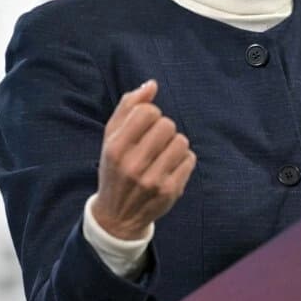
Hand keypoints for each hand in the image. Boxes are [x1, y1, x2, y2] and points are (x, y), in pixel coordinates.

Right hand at [92, 80, 196, 239]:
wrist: (117, 216)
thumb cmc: (115, 168)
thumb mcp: (110, 137)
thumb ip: (128, 107)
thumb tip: (152, 85)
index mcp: (115, 148)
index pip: (147, 112)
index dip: (150, 114)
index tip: (144, 127)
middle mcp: (133, 165)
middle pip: (167, 125)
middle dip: (163, 129)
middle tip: (154, 142)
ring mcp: (153, 180)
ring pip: (181, 141)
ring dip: (174, 144)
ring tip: (162, 154)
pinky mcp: (171, 192)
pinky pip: (190, 159)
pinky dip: (183, 160)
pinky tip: (169, 167)